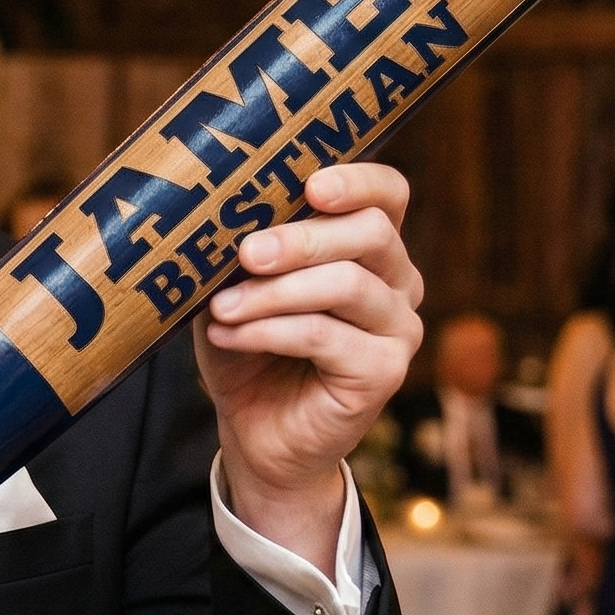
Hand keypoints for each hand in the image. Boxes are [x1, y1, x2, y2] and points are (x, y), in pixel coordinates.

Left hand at [195, 164, 423, 571]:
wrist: (256, 433)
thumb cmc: (250, 350)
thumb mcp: (237, 290)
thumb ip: (243, 252)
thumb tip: (215, 216)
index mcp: (371, 249)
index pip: (389, 195)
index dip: (358, 182)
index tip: (311, 185)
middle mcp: (398, 282)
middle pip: (371, 233)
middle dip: (300, 239)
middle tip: (244, 253)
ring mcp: (398, 328)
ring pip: (346, 285)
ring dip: (274, 293)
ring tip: (222, 307)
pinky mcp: (384, 372)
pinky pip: (326, 336)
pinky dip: (269, 331)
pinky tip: (229, 335)